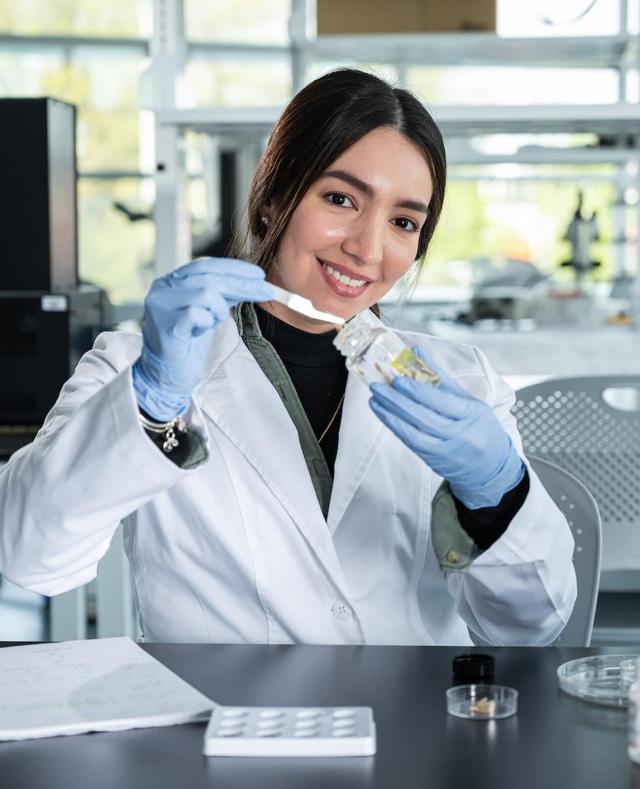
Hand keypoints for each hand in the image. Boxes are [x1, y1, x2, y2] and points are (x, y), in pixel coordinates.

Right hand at [132, 257, 272, 420]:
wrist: (166, 376)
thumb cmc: (185, 345)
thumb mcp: (207, 312)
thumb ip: (221, 295)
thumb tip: (250, 281)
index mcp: (170, 282)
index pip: (205, 266)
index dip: (234, 268)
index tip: (258, 274)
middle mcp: (162, 289)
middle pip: (209, 277)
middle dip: (242, 284)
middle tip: (267, 290)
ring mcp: (160, 305)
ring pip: (205, 293)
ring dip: (218, 310)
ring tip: (212, 323)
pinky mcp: (165, 324)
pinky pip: (197, 313)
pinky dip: (206, 322)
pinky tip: (198, 332)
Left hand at [369, 346, 523, 508]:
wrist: (489, 467)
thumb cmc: (480, 427)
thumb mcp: (469, 400)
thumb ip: (441, 377)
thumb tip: (417, 352)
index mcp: (471, 414)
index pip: (442, 401)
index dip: (418, 391)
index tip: (398, 379)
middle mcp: (459, 434)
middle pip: (423, 417)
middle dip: (397, 401)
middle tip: (378, 386)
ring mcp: (444, 450)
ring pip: (413, 432)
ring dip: (390, 415)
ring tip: (374, 399)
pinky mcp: (433, 460)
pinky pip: (410, 442)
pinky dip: (395, 427)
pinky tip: (383, 414)